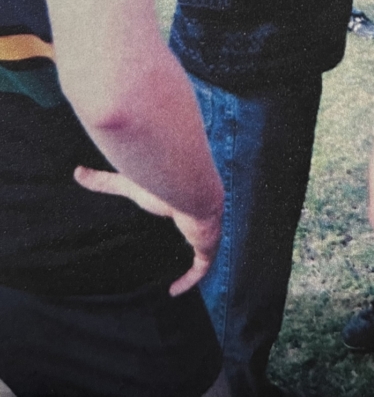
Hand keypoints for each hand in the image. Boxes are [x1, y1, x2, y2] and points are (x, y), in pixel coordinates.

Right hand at [74, 166, 222, 296]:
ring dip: (189, 259)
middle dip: (187, 238)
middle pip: (193, 229)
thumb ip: (105, 181)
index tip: (165, 221)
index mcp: (182, 199)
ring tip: (172, 274)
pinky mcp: (207, 246)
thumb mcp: (129, 185)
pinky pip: (201, 268)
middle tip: (167, 254)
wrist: (190, 188)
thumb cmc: (160, 183)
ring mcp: (204, 231)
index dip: (176, 215)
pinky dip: (190, 280)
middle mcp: (196, 215)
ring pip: (200, 248)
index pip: (182, 208)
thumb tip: (76, 172)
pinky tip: (173, 291)